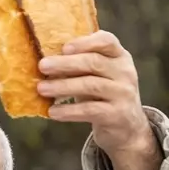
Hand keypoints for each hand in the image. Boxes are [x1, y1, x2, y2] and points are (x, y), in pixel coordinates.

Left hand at [36, 30, 160, 169]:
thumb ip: (78, 65)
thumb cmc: (102, 95)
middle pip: (94, 62)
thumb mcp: (96, 76)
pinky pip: (90, 110)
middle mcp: (125, 72)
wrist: (126, 128)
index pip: (107, 41)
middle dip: (65, 63)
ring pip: (91, 85)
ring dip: (63, 86)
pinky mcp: (118, 114)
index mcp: (119, 56)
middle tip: (42, 66)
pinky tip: (53, 112)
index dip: (85, 42)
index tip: (64, 47)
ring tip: (41, 89)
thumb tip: (44, 62)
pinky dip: (69, 111)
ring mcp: (123, 93)